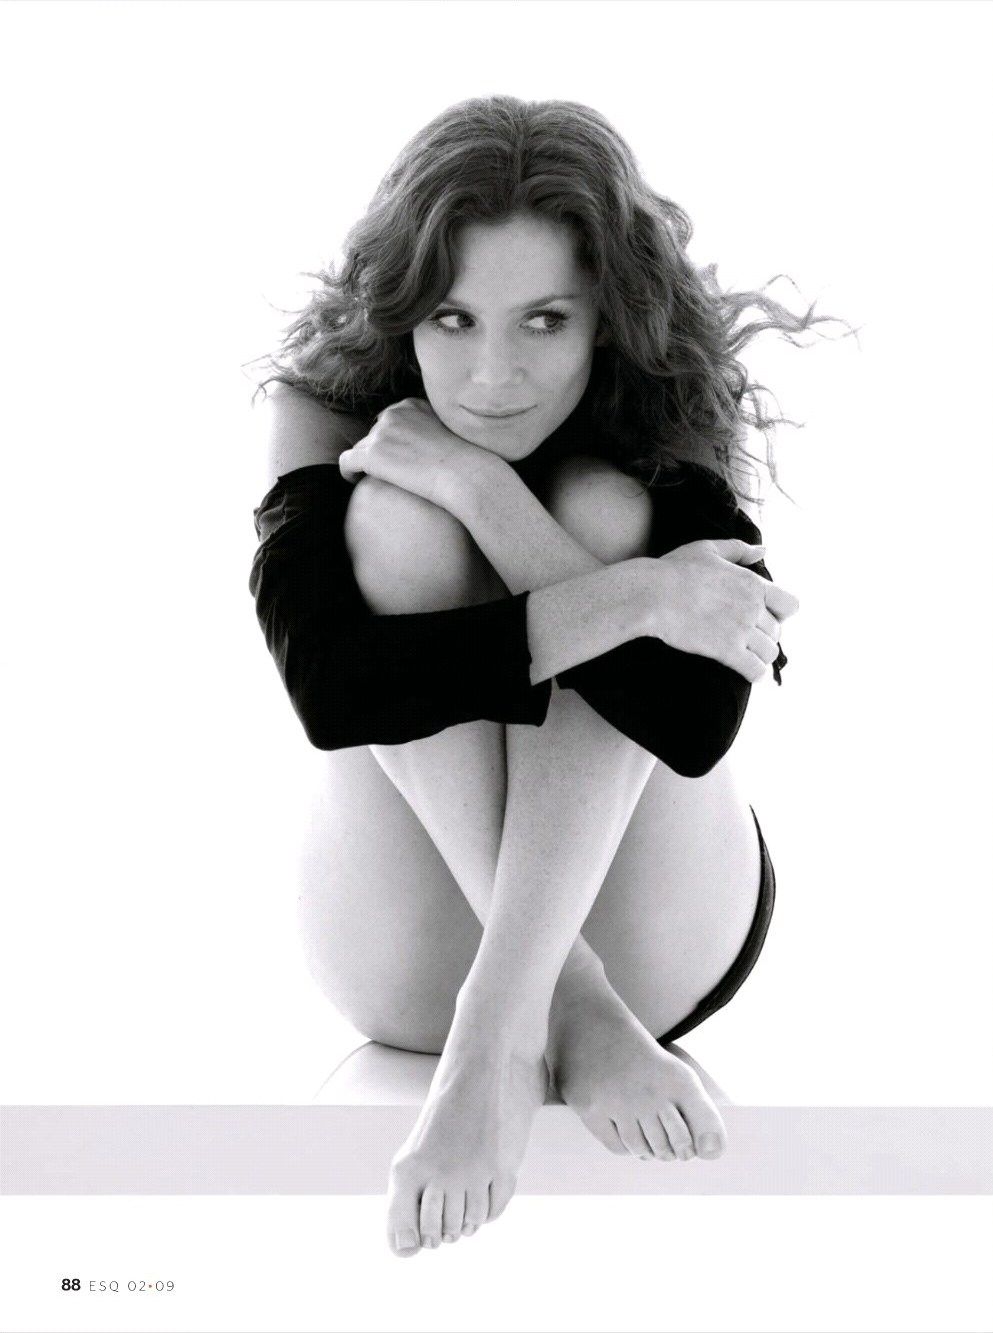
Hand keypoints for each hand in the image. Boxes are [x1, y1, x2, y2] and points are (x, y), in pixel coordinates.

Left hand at [337, 397, 495, 514]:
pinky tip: (355, 482)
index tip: (397, 457)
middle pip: (373, 435)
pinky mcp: (372, 455)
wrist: (466, 474)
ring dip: (366, 464)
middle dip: (379, 452)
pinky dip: (348, 473)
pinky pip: (346, 462)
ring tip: (374, 480)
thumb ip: (431, 427)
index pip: (388, 421)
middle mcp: (393, 414)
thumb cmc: (467, 460)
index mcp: (410, 405)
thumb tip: (424, 442)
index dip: (390, 440)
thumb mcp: (451, 430)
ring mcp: (380, 434)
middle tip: (390, 473)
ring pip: (361, 449)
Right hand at [649, 539, 799, 682]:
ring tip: (746, 656)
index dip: (780, 613)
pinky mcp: (727, 651)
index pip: (791, 606)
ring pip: (770, 653)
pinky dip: (754, 673)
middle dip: (763, 636)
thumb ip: (739, 550)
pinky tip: (746, 671)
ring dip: (760, 656)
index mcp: (753, 583)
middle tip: (744, 638)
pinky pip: (755, 670)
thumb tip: (763, 550)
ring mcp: (742, 630)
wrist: (652, 594)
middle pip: (777, 632)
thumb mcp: (708, 549)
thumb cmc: (675, 570)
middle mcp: (753, 607)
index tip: (762, 616)